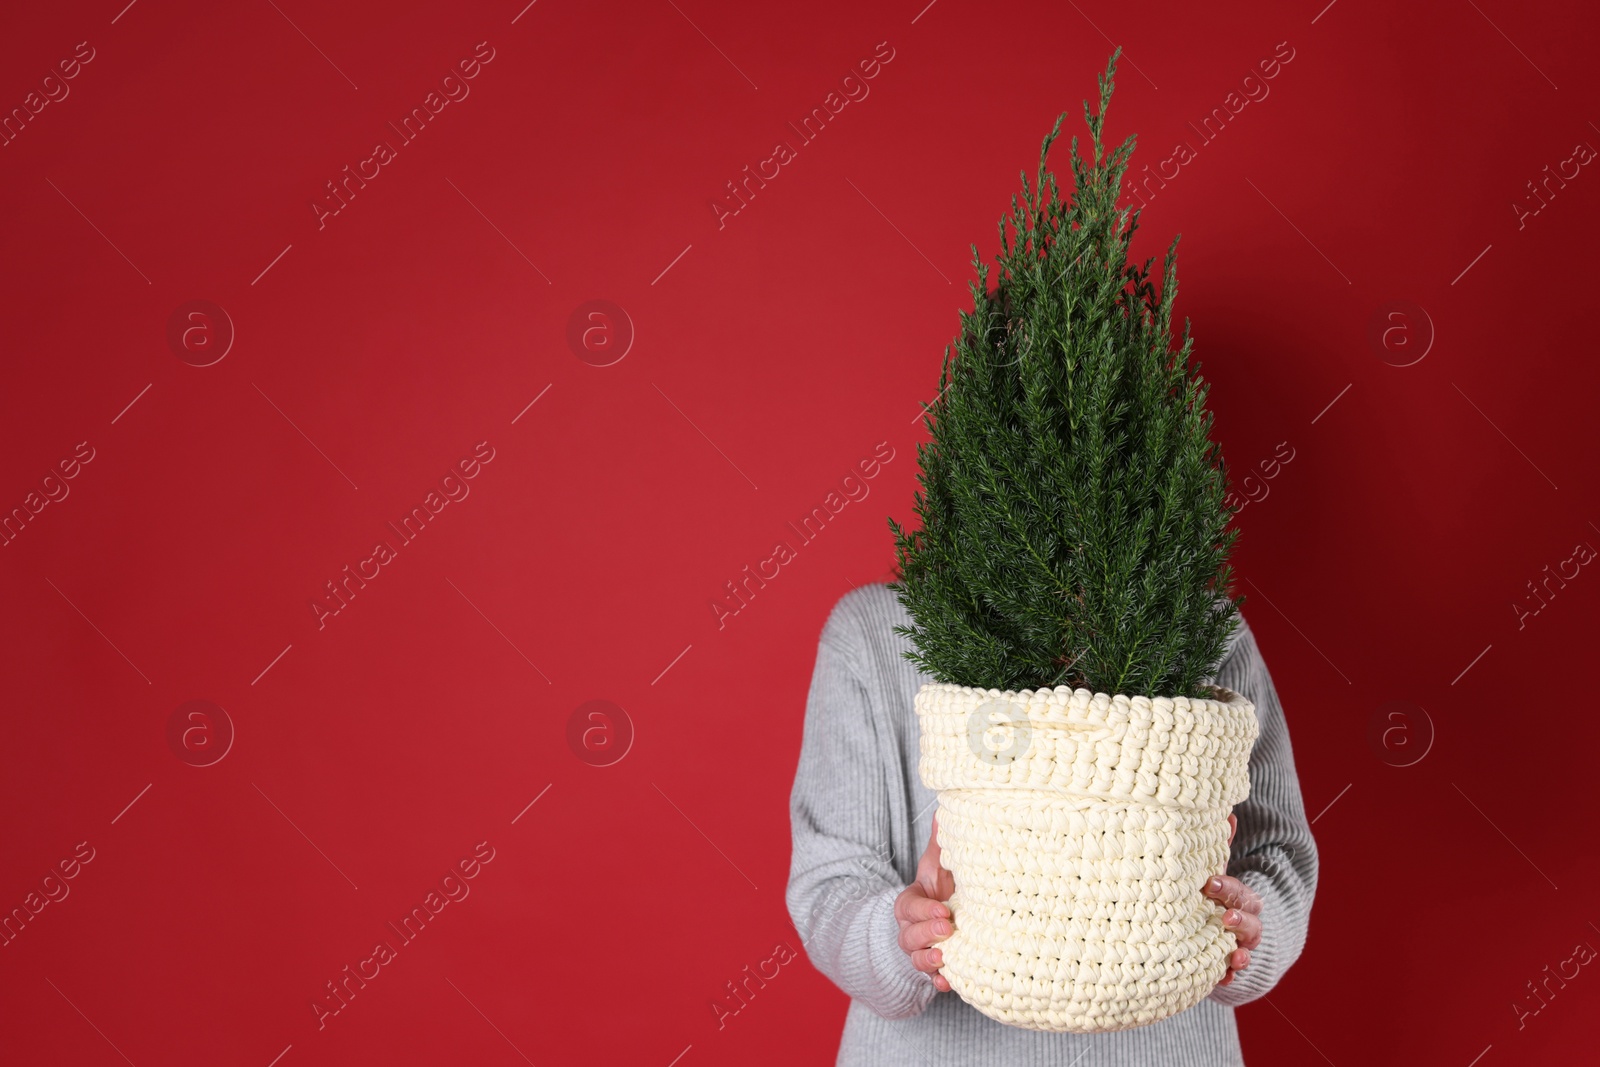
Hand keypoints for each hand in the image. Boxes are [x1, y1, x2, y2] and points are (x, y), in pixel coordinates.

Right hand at [894, 814, 955, 991]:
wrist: (946, 916)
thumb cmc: (943, 886)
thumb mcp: (940, 863)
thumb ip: (941, 843)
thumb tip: (943, 810)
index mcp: (912, 901)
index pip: (908, 906)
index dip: (922, 910)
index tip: (944, 908)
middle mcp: (912, 928)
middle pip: (907, 935)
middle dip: (925, 933)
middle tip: (947, 929)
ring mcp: (922, 950)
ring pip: (915, 959)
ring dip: (928, 960)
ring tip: (944, 959)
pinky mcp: (936, 967)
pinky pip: (931, 979)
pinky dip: (939, 982)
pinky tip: (949, 982)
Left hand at [1204, 813, 1263, 986]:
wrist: (1213, 933)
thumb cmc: (1211, 896)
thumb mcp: (1214, 872)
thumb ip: (1218, 846)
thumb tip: (1228, 813)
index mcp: (1239, 898)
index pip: (1239, 891)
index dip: (1227, 887)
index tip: (1208, 882)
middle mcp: (1243, 924)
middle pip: (1250, 922)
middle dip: (1239, 918)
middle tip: (1225, 917)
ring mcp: (1236, 947)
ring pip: (1246, 950)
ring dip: (1241, 952)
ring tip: (1234, 955)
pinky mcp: (1222, 968)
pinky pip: (1229, 976)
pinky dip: (1227, 977)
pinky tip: (1223, 977)